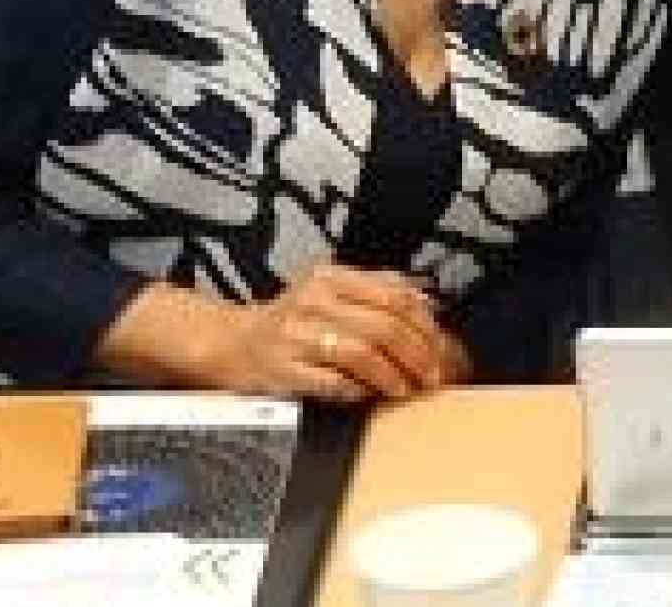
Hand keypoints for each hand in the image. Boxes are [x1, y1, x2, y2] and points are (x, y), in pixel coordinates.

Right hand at [206, 266, 462, 401]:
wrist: (233, 343)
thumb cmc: (293, 321)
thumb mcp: (332, 292)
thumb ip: (377, 291)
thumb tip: (427, 301)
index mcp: (331, 277)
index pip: (394, 296)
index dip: (424, 326)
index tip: (438, 347)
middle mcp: (313, 300)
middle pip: (384, 327)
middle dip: (416, 356)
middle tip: (429, 376)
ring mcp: (295, 335)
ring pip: (362, 354)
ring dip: (392, 376)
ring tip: (403, 388)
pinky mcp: (282, 369)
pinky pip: (332, 382)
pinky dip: (357, 391)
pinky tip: (367, 394)